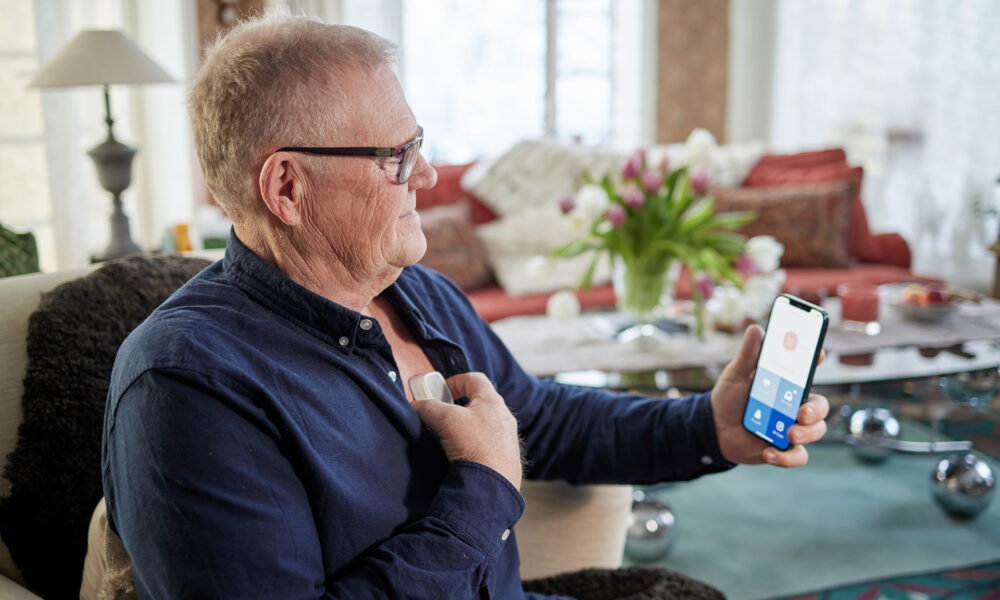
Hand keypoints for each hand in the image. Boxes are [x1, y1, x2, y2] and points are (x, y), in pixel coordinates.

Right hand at [412, 372, 522, 488]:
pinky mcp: (505, 459)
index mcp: (493, 402)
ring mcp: (507, 440)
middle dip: (458, 406)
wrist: (492, 486)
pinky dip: (473, 446)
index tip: (441, 390)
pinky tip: (461, 456)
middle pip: (479, 402)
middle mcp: (504, 418)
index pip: (475, 379)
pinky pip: (487, 445)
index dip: (455, 380)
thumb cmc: (475, 447)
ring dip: (465, 428)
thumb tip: (417, 406)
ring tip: (449, 438)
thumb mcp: (445, 420)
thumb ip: (428, 407)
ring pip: (483, 425)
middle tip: (442, 415)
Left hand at [710, 324, 829, 466]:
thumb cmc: (730, 397)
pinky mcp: (784, 448)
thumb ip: (748, 355)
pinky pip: (798, 456)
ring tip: (788, 435)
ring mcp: (792, 427)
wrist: (714, 428)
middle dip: (816, 410)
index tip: (818, 354)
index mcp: (787, 384)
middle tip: (801, 413)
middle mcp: (795, 405)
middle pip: (820, 406)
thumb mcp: (736, 374)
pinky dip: (787, 458)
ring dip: (807, 434)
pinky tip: (770, 452)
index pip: (809, 370)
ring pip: (816, 431)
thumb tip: (756, 329)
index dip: (817, 359)